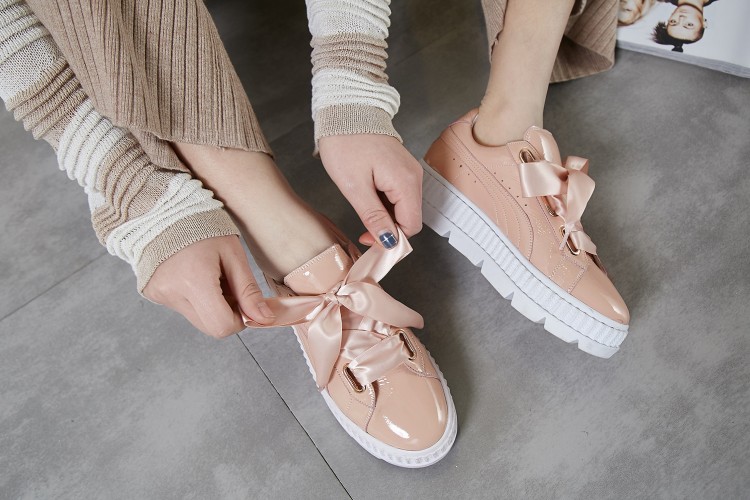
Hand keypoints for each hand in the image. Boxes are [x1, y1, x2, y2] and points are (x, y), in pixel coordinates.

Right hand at [143, 235, 274, 337]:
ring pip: (197, 318)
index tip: (244, 302)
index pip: (222, 326)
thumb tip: (264, 319)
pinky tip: (194, 275)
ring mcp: (159, 294)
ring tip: (210, 276)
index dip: (240, 319)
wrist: (165, 209)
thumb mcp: (233, 254)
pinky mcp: (153, 293)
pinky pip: (182, 308)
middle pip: (210, 327)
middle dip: (226, 313)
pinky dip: (194, 299)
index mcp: (194, 281)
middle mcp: (172, 293)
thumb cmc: (203, 226)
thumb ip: (249, 290)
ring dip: (211, 306)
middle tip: (228, 285)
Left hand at [319, 134, 422, 247]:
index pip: (411, 225)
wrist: (345, 109)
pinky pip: (398, 194)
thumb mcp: (354, 187)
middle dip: (388, 229)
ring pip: (403, 207)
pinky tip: (367, 196)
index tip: (368, 240)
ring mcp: (409, 171)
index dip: (392, 239)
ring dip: (385, 216)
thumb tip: (388, 241)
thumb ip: (374, 216)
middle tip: (362, 229)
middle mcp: (414, 177)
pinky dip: (384, 202)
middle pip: (409, 217)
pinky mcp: (400, 167)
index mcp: (406, 182)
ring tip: (361, 207)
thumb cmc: (346, 143)